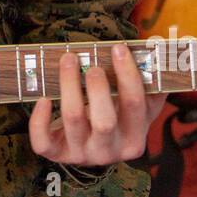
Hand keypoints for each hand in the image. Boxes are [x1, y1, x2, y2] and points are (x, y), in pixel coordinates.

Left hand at [29, 44, 166, 166]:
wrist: (96, 148)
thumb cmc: (120, 118)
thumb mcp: (141, 105)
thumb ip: (151, 78)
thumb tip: (156, 42)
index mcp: (135, 140)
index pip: (135, 106)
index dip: (128, 75)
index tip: (119, 48)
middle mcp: (109, 152)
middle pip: (104, 121)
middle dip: (97, 88)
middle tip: (91, 65)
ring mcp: (81, 154)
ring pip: (73, 121)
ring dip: (69, 86)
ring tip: (68, 60)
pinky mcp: (56, 154)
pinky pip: (42, 142)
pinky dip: (39, 120)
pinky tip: (44, 98)